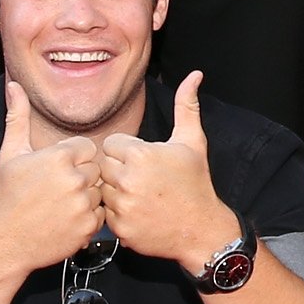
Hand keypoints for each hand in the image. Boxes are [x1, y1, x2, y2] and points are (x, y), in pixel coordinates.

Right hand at [0, 81, 106, 275]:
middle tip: (56, 189)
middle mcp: (73, 180)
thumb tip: (14, 86)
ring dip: (86, 197)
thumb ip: (18, 116)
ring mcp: (82, 205)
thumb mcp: (10, 153)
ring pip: (100, 192)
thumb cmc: (6, 198)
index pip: (87, 147)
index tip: (55, 170)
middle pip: (96, 169)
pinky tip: (67, 218)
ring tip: (61, 204)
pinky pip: (101, 215)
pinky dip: (88, 218)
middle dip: (80, 177)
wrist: (4, 241)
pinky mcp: (87, 228)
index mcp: (58, 158)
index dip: (72, 158)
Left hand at [98, 71, 239, 275]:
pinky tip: (138, 211)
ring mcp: (122, 207)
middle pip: (103, 166)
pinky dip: (118, 213)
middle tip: (142, 178)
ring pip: (101, 190)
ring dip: (115, 191)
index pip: (110, 144)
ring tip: (140, 194)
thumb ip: (187, 106)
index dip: (126, 150)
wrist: (201, 229)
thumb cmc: (196, 183)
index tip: (143, 160)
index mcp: (140, 155)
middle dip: (119, 170)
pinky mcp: (120, 228)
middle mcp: (128, 180)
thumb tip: (195, 75)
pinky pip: (105, 214)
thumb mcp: (192, 142)